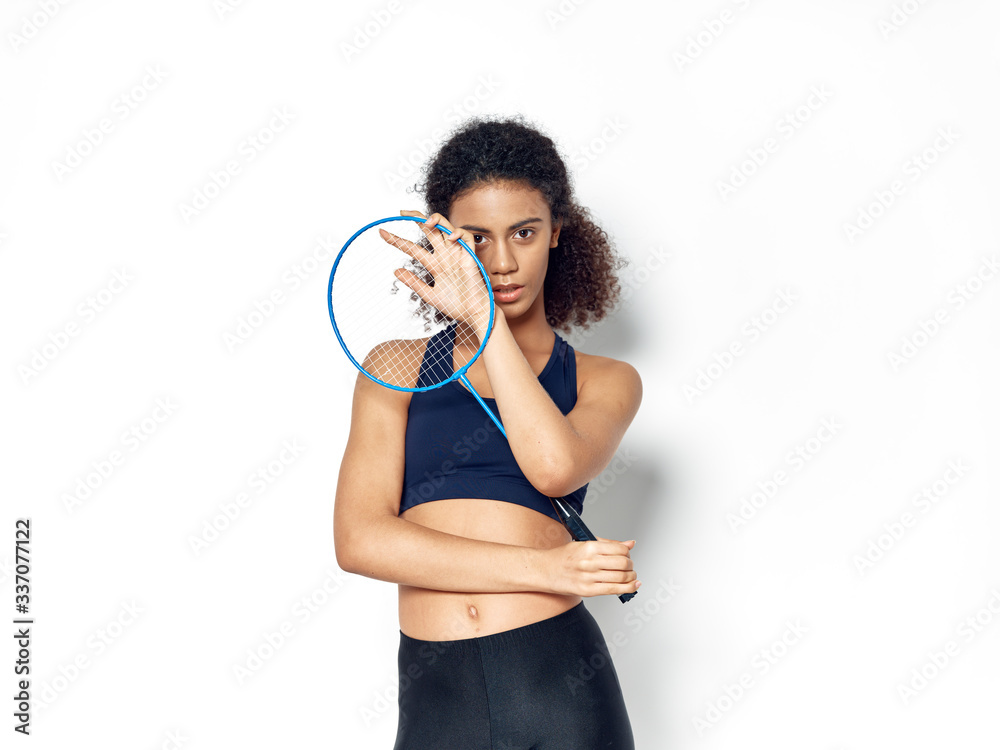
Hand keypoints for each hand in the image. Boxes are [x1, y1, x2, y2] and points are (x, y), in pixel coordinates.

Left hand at [383, 210, 492, 339]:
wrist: (473, 315)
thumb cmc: (455, 306)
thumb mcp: (429, 295)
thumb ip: (414, 283)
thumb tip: (395, 271)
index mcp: (435, 264)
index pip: (414, 247)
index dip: (398, 240)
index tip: (382, 233)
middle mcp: (445, 255)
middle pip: (430, 230)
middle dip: (416, 218)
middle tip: (401, 212)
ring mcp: (457, 254)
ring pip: (447, 228)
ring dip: (437, 221)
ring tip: (426, 222)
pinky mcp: (470, 256)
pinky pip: (466, 238)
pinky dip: (458, 233)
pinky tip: (449, 237)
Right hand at [542, 537, 639, 597]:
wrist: (545, 570)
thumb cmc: (564, 556)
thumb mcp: (584, 543)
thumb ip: (608, 544)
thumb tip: (630, 544)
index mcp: (589, 547)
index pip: (619, 549)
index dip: (627, 552)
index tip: (627, 553)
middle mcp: (589, 562)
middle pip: (623, 563)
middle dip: (630, 564)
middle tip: (629, 565)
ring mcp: (588, 577)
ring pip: (621, 577)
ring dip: (631, 576)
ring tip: (631, 575)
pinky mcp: (588, 591)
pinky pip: (614, 590)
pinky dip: (628, 588)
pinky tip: (633, 585)